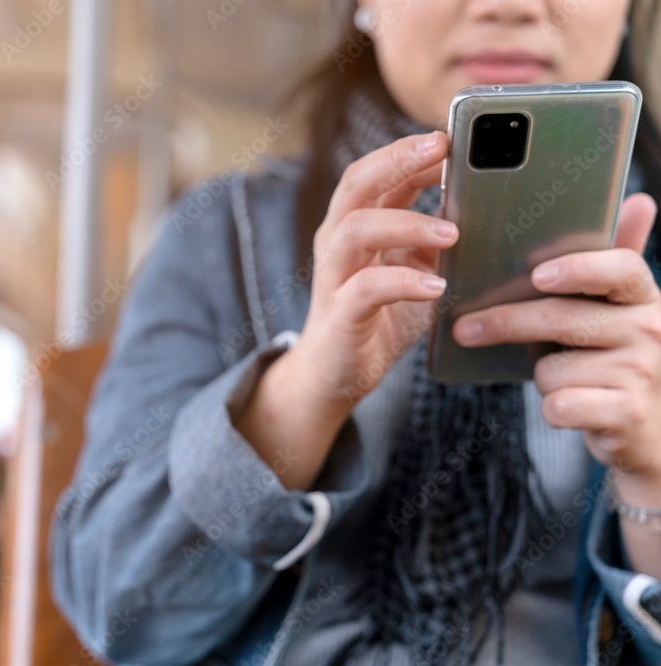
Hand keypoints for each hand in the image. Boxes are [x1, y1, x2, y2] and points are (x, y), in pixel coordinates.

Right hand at [289, 130, 456, 409]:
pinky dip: (404, 283)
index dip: (407, 152)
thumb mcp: (415, 269)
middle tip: (441, 149)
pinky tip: (437, 286)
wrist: (335, 374)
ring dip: (407, 223)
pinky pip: (366, 289)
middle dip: (396, 161)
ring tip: (453, 232)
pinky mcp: (340, 314)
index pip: (374, 173)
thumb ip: (435, 239)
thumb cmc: (379, 317)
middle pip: (355, 185)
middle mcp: (337, 243)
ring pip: (355, 230)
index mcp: (354, 225)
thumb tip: (483, 205)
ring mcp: (335, 277)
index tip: (448, 138)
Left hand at [452, 194, 660, 505]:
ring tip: (563, 377)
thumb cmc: (615, 360)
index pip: (619, 268)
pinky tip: (570, 407)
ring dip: (542, 375)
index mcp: (643, 296)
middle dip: (505, 323)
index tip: (536, 274)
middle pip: (561, 317)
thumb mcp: (619, 312)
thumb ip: (612, 265)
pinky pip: (560, 404)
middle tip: (464, 328)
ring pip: (553, 367)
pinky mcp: (626, 413)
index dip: (578, 269)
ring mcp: (642, 373)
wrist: (649, 428)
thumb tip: (637, 200)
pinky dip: (553, 408)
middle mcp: (651, 329)